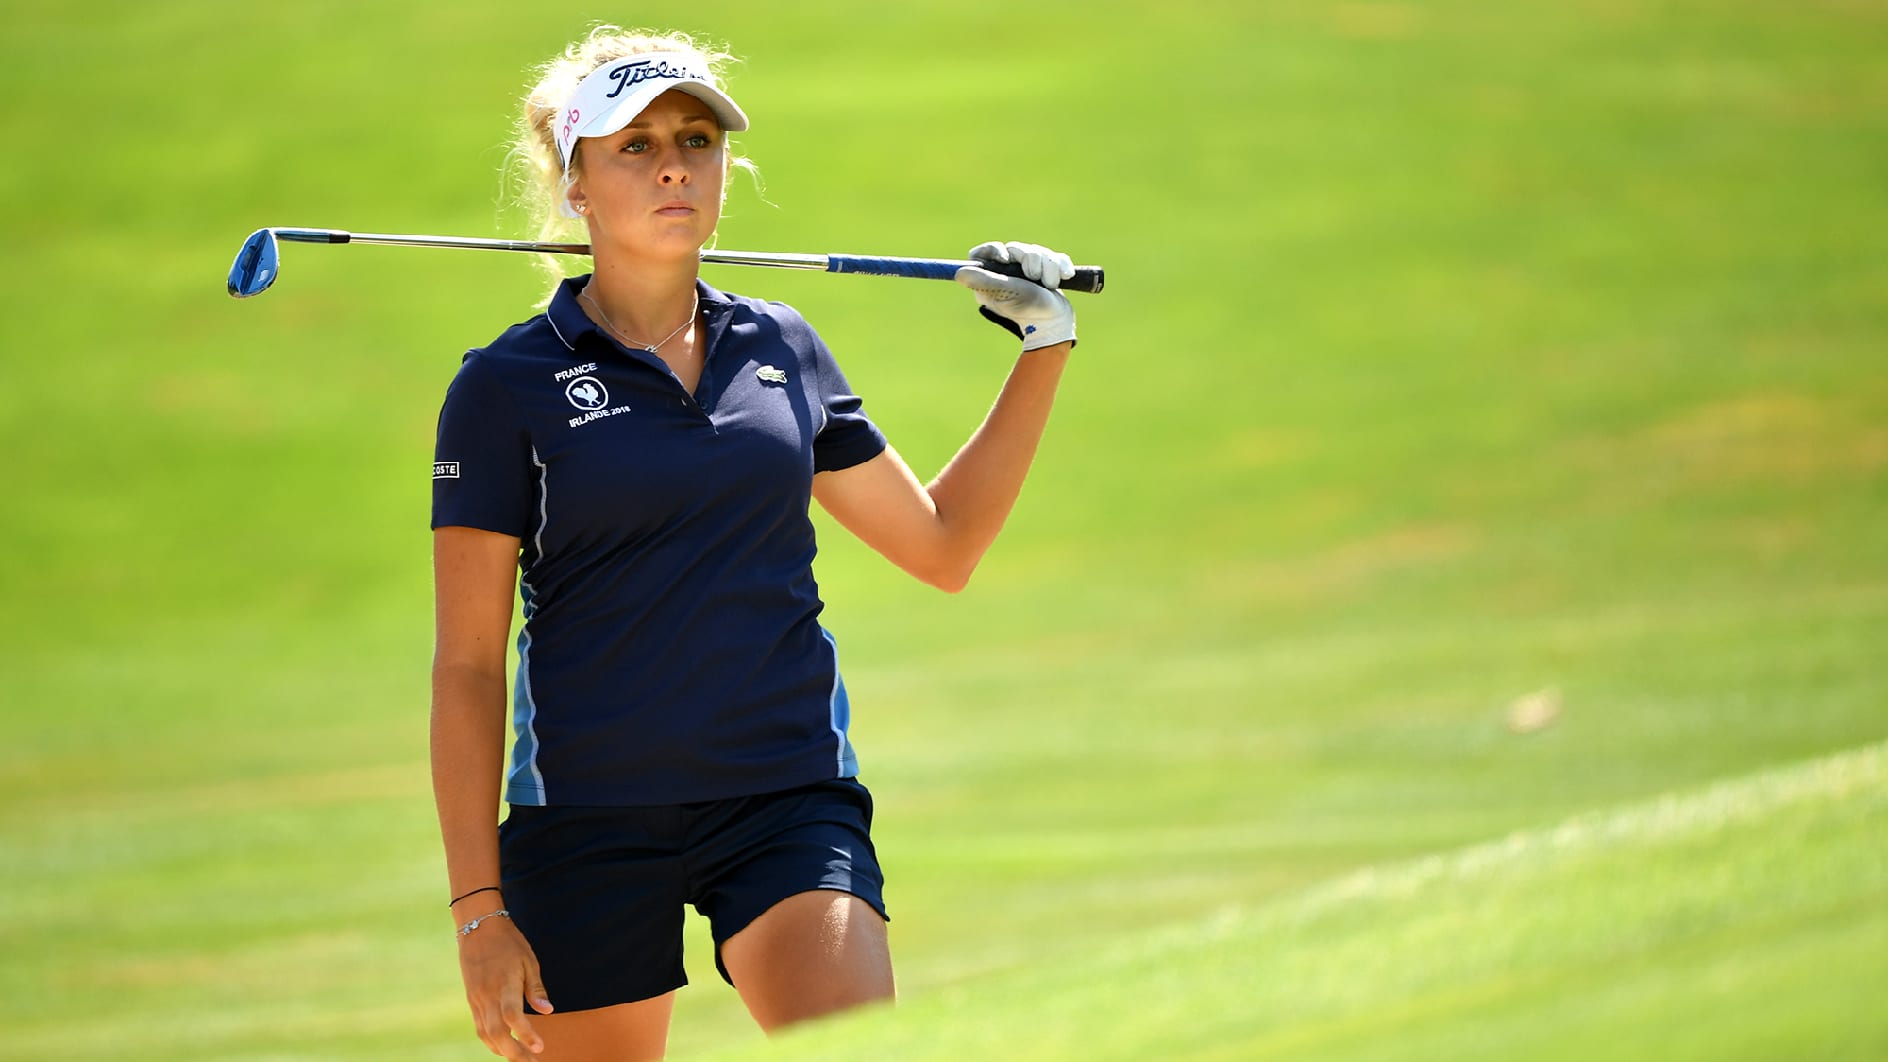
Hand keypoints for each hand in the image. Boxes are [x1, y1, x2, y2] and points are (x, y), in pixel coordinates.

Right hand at [458, 916, 553, 1059]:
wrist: (477, 927)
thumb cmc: (508, 942)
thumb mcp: (528, 960)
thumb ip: (536, 988)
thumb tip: (548, 1010)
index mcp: (503, 983)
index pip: (512, 1016)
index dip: (525, 1035)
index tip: (540, 1048)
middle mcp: (486, 995)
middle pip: (497, 1033)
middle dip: (515, 1053)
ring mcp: (476, 999)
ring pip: (486, 1034)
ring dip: (503, 1051)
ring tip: (522, 1059)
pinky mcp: (471, 1000)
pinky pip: (480, 1027)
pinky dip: (491, 1042)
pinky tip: (504, 1048)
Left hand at [955, 241, 1076, 351]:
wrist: (1055, 324)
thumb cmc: (1027, 310)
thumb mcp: (1004, 293)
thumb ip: (984, 280)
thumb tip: (958, 272)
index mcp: (992, 278)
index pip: (985, 253)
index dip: (994, 250)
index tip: (1005, 257)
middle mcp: (1008, 273)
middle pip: (1016, 249)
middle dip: (1031, 260)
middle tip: (1034, 278)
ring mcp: (1028, 271)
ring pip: (1038, 251)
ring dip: (1048, 267)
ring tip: (1050, 285)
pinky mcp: (1048, 271)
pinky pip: (1055, 257)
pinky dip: (1061, 266)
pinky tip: (1065, 276)